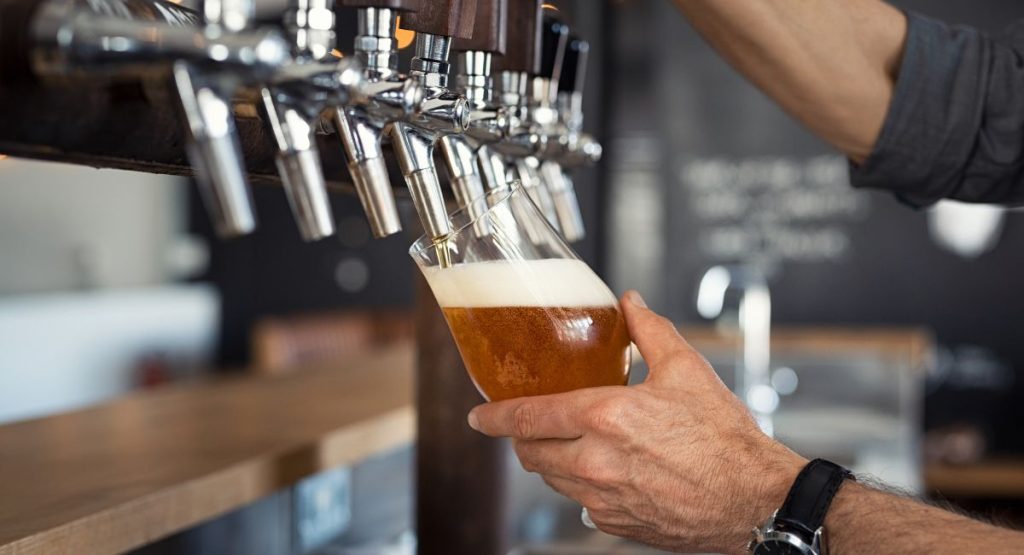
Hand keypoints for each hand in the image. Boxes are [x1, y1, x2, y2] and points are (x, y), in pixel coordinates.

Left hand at [467, 290, 806, 553]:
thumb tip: (630, 303)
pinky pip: (580, 504)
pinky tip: (604, 469)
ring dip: (550, 460)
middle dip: (521, 438)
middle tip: (529, 424)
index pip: (528, 417)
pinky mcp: (616, 525)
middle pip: (531, 453)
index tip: (478, 416)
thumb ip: (649, 331)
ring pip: (552, 480)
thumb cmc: (725, 438)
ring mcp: (603, 499)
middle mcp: (596, 462)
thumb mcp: (687, 370)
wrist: (754, 499)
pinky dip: (580, 485)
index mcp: (606, 417)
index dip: (495, 417)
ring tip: (570, 442)